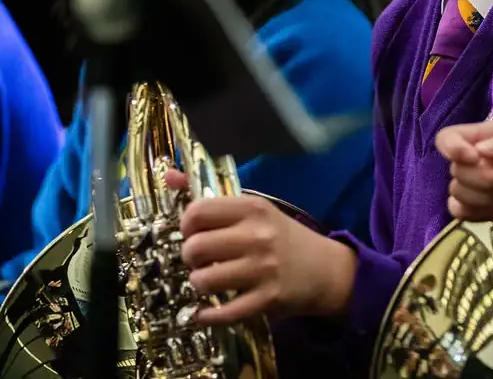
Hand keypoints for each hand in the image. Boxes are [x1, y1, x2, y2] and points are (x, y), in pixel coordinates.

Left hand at [164, 170, 357, 321]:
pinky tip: (207, 311)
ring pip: (203, 280)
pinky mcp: (267, 299)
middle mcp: (258, 236)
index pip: (197, 212)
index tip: (195, 232)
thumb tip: (168, 176)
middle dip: (190, 257)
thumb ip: (211, 197)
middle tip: (201, 259)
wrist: (324, 269)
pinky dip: (207, 315)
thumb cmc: (280, 236)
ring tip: (208, 280)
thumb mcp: (253, 210)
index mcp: (253, 208)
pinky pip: (224, 313)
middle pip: (195, 248)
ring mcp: (263, 269)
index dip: (186, 225)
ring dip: (199, 283)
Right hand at [435, 120, 492, 220]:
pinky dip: (475, 211)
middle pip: (455, 170)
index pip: (447, 138)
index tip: (474, 157)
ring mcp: (472, 187)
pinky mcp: (476, 210)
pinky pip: (459, 212)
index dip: (452, 148)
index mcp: (482, 137)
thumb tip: (482, 150)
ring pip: (457, 192)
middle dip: (481, 177)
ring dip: (482, 196)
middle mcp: (472, 161)